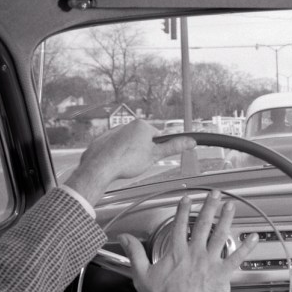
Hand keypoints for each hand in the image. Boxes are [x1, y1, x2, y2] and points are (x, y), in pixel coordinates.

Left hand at [65, 120, 195, 204]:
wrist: (100, 167)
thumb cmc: (127, 161)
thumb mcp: (155, 155)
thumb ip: (174, 147)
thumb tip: (191, 141)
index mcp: (142, 125)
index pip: (157, 136)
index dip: (156, 149)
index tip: (151, 157)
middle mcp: (127, 124)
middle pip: (142, 139)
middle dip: (142, 151)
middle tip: (139, 163)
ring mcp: (113, 131)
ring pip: (128, 143)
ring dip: (129, 153)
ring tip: (125, 164)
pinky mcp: (102, 139)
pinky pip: (114, 147)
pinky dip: (116, 154)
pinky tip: (115, 163)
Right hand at [118, 191, 257, 291]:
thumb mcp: (142, 276)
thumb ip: (135, 253)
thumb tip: (124, 237)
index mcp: (176, 252)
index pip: (180, 224)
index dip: (184, 209)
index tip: (188, 198)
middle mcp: (195, 253)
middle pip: (203, 224)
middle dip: (210, 206)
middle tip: (215, 194)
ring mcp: (210, 262)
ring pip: (220, 235)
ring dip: (226, 218)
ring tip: (231, 206)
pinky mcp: (222, 274)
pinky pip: (237, 257)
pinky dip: (246, 247)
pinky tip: (253, 237)